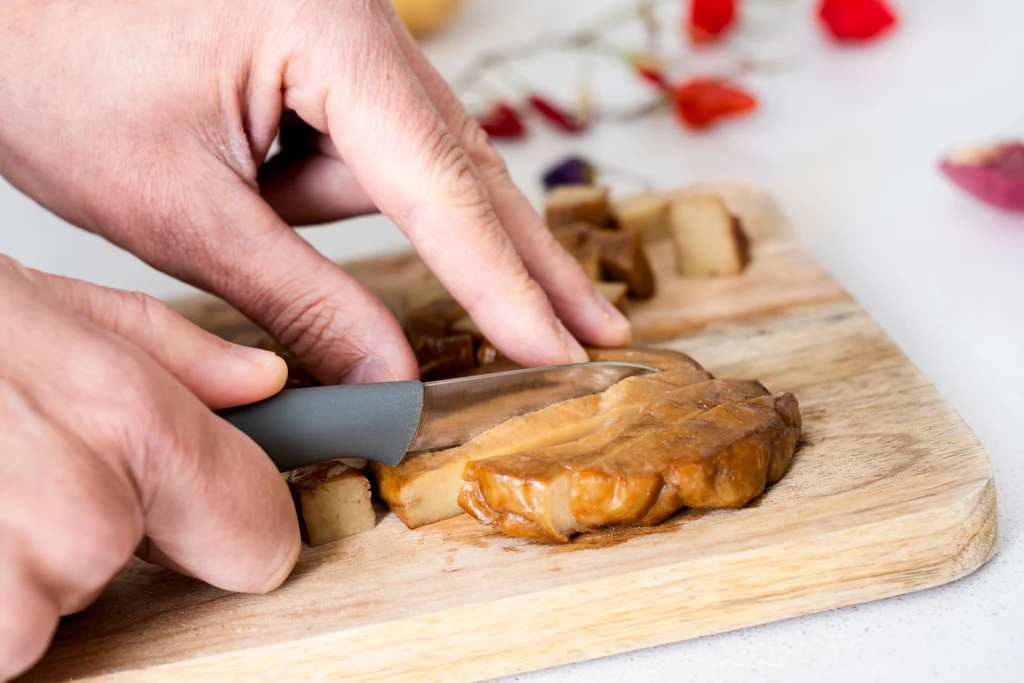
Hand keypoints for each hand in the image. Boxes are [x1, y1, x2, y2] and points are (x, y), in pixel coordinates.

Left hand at [0, 0, 630, 386]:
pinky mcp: (329, 51)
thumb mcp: (177, 208)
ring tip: (226, 191)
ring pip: (404, 164)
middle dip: (524, 261)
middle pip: (467, 167)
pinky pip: (368, 142)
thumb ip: (298, 296)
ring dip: (336, 212)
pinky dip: (335, 188)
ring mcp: (350, 32)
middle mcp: (363, 22)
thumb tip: (387, 373)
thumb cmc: (53, 66)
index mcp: (330, 34)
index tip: (555, 346)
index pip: (440, 188)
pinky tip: (252, 175)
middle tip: (596, 327)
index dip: (501, 283)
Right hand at [0, 256, 299, 680]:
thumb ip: (169, 352)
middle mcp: (80, 517)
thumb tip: (260, 384)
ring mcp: (6, 595)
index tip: (196, 521)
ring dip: (1, 572)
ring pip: (45, 617)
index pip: (256, 532)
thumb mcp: (37, 302)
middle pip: (128, 567)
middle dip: (79, 533)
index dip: (230, 527)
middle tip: (0, 471)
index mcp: (126, 421)